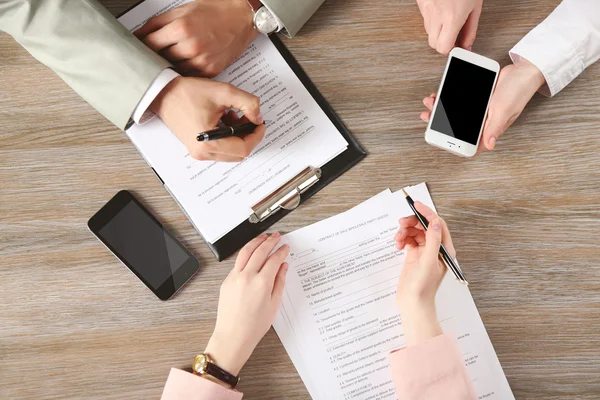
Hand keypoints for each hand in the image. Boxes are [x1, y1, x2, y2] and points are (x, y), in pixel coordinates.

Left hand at [134, 0, 256, 76]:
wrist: (242, 18)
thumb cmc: (215, 11)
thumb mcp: (182, 10)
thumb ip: (158, 23)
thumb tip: (139, 35)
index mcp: (181, 28)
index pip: (150, 45)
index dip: (141, 47)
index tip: (137, 50)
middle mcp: (191, 46)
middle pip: (160, 59)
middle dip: (155, 57)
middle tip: (152, 55)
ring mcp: (201, 61)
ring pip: (174, 69)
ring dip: (170, 65)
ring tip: (171, 57)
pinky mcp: (211, 71)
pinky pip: (190, 74)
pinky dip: (185, 69)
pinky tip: (185, 62)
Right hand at [150, 76, 265, 161]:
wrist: (162, 93)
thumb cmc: (187, 92)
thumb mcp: (223, 92)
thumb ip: (248, 103)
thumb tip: (258, 117)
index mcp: (209, 143)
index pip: (243, 148)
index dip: (256, 135)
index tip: (260, 123)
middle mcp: (203, 153)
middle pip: (238, 153)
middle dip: (248, 135)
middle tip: (249, 118)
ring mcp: (199, 152)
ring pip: (231, 152)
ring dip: (238, 135)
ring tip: (234, 116)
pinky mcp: (197, 148)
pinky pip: (221, 148)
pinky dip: (228, 136)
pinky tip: (224, 119)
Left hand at [204, 233, 289, 378]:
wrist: (233, 336)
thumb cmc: (253, 326)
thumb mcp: (273, 304)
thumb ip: (279, 282)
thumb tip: (283, 267)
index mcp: (261, 283)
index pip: (274, 260)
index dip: (281, 251)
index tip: (286, 247)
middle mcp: (247, 277)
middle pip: (259, 251)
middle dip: (270, 241)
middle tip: (276, 236)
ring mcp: (234, 277)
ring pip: (245, 252)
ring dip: (255, 242)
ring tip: (263, 237)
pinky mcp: (227, 281)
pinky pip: (237, 262)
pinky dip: (246, 254)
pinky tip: (251, 253)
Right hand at [394, 202, 455, 345]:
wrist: (412, 305)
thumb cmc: (422, 288)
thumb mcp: (428, 262)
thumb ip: (432, 241)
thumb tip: (435, 222)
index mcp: (444, 250)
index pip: (437, 224)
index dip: (427, 213)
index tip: (416, 205)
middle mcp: (435, 249)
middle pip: (424, 226)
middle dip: (412, 222)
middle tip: (401, 224)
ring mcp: (424, 252)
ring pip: (415, 232)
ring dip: (405, 232)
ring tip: (397, 239)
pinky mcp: (414, 256)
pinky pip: (408, 240)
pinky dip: (402, 239)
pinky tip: (398, 245)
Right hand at [416, 0, 482, 54]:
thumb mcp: (475, 7)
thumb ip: (470, 30)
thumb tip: (467, 46)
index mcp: (452, 17)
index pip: (443, 48)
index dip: (450, 50)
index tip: (456, 48)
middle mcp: (436, 14)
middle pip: (433, 43)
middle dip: (443, 42)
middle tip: (452, 35)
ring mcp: (426, 8)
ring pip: (428, 31)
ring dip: (437, 30)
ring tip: (448, 17)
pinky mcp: (420, 3)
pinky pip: (424, 18)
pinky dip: (432, 18)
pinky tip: (441, 8)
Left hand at [420, 58, 544, 152]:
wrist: (523, 70)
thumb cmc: (518, 91)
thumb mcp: (503, 110)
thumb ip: (494, 128)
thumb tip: (489, 146)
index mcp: (490, 130)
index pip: (471, 145)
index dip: (455, 146)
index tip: (440, 139)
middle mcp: (484, 123)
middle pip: (458, 129)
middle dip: (440, 124)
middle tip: (428, 116)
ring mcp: (480, 112)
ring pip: (457, 115)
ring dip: (441, 109)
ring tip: (430, 102)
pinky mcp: (477, 100)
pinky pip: (460, 101)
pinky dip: (448, 97)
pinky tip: (440, 93)